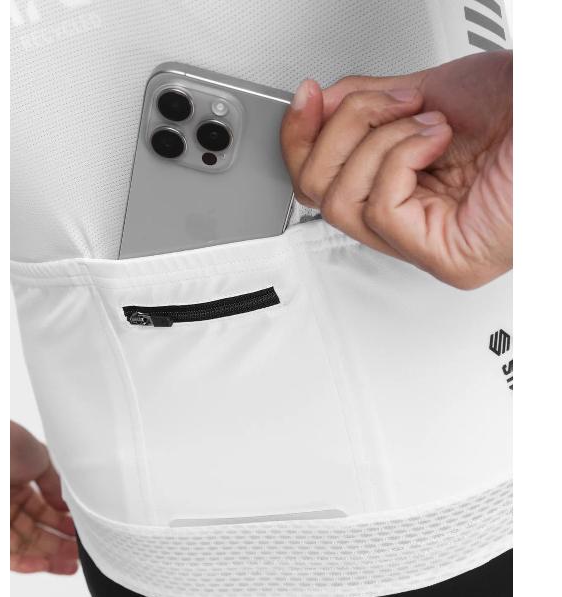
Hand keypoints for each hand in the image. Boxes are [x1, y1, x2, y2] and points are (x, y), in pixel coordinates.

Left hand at [10, 421, 77, 573]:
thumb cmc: (11, 445)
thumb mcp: (43, 461)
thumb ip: (54, 487)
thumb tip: (66, 508)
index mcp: (20, 486)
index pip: (44, 512)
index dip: (63, 524)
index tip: (81, 531)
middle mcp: (8, 505)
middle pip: (36, 532)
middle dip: (60, 544)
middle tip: (81, 552)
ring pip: (25, 546)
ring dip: (49, 557)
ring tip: (72, 562)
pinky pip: (8, 555)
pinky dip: (28, 562)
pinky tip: (47, 564)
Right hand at [281, 50, 511, 288]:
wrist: (553, 117)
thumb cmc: (518, 114)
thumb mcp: (423, 96)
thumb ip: (363, 106)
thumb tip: (316, 108)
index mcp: (399, 190)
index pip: (318, 183)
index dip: (300, 137)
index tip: (306, 98)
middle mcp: (407, 222)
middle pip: (317, 194)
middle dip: (344, 129)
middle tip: (393, 103)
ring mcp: (425, 245)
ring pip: (339, 203)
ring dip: (378, 140)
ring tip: (427, 124)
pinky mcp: (444, 260)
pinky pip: (380, 209)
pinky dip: (402, 157)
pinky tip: (436, 143)